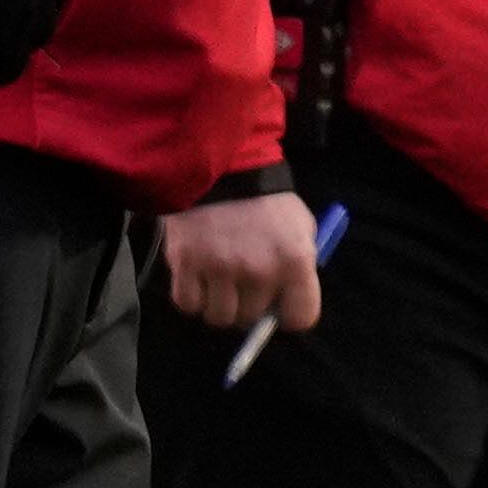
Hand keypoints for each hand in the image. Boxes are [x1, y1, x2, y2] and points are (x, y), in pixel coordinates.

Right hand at [162, 189, 323, 333]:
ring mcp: (220, 269)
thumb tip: (286, 300)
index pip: (300, 318)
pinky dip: (191, 297)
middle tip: (243, 284)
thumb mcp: (301, 228)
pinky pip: (188, 304)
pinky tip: (198, 278)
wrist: (224, 168)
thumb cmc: (267, 201)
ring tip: (218, 281)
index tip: (279, 306)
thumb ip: (300, 266)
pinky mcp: (186, 264)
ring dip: (218, 304)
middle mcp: (259, 271)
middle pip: (251, 319)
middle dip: (248, 306)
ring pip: (218, 317)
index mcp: (296, 262)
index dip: (288, 315)